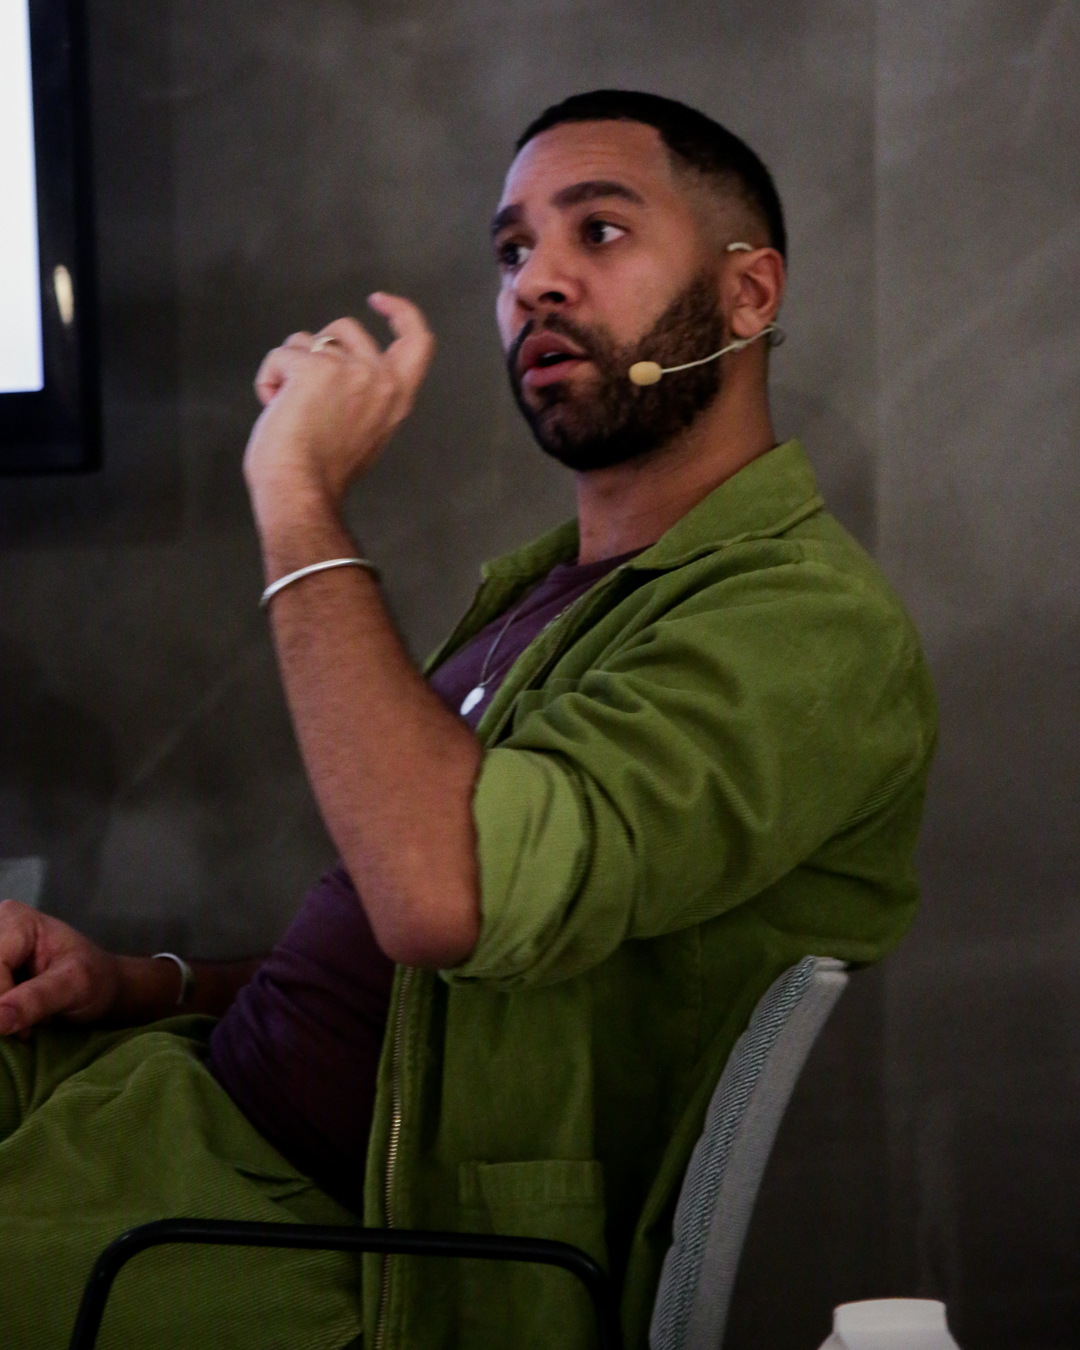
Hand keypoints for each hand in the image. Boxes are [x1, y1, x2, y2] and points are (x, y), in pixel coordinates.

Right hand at [0, 900, 121, 1035]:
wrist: (100, 988)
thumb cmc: (94, 979)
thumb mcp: (76, 986)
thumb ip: (37, 999)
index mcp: (16, 919)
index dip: (2, 1001)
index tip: (27, 1030)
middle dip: (0, 1007)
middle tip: (27, 1026)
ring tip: (22, 1020)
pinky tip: (11, 1018)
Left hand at [243, 293, 435, 513]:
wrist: (302, 491)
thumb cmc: (324, 472)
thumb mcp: (367, 430)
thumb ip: (366, 395)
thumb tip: (339, 366)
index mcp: (398, 396)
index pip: (418, 339)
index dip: (401, 311)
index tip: (378, 300)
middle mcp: (381, 378)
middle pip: (345, 328)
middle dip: (316, 348)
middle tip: (302, 390)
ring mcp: (350, 370)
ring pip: (306, 341)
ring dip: (289, 369)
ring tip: (288, 409)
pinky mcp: (315, 368)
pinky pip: (280, 355)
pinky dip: (269, 380)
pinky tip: (272, 407)